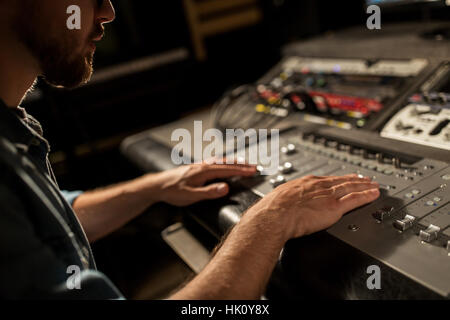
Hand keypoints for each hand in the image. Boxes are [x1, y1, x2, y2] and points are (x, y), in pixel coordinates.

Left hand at [151, 162, 256, 206]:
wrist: (157, 185)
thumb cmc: (172, 191)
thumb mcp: (191, 195)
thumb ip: (209, 192)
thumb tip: (226, 188)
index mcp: (204, 171)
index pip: (228, 170)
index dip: (242, 171)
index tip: (254, 171)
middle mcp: (203, 166)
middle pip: (226, 163)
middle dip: (242, 165)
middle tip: (255, 167)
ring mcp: (200, 165)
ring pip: (221, 161)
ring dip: (234, 162)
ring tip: (244, 163)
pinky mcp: (196, 168)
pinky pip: (215, 162)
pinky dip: (224, 162)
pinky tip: (224, 164)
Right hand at [246, 174, 379, 239]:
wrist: (275, 216)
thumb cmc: (274, 209)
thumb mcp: (281, 198)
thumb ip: (290, 200)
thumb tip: (286, 205)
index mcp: (306, 183)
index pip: (328, 179)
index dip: (339, 178)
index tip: (347, 178)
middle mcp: (319, 186)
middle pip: (342, 181)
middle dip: (356, 179)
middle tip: (366, 179)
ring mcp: (328, 195)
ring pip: (351, 187)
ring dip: (364, 186)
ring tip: (374, 185)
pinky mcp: (334, 207)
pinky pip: (355, 199)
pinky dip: (366, 196)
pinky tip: (374, 195)